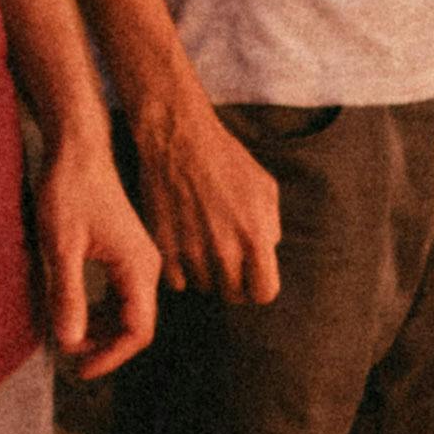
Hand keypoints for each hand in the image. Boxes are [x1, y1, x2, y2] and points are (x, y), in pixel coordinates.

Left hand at [34, 141, 161, 380]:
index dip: (110, 356)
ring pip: (129, 311)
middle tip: (70, 358)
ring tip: (69, 335)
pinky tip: (75, 310)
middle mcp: (147, 266)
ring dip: (102, 330)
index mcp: (138, 267)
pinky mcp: (126, 252)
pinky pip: (121, 294)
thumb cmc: (69, 191)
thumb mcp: (61, 245)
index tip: (80, 369)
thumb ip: (68, 294)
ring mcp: (139, 259)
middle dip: (105, 347)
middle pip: (136, 325)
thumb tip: (70, 343)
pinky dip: (100, 310)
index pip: (138, 331)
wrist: (79, 148)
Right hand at [124, 88, 285, 308]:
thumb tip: (267, 252)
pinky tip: (182, 245)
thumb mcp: (265, 188)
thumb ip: (271, 226)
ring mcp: (191, 252)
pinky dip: (179, 269)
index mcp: (255, 237)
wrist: (178, 138)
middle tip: (225, 258)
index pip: (264, 293)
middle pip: (233, 295)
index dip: (258, 285)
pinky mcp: (163, 248)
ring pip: (203, 288)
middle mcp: (224, 251)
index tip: (251, 275)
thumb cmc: (226, 159)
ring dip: (205, 273)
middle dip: (233, 280)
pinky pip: (176, 281)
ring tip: (202, 245)